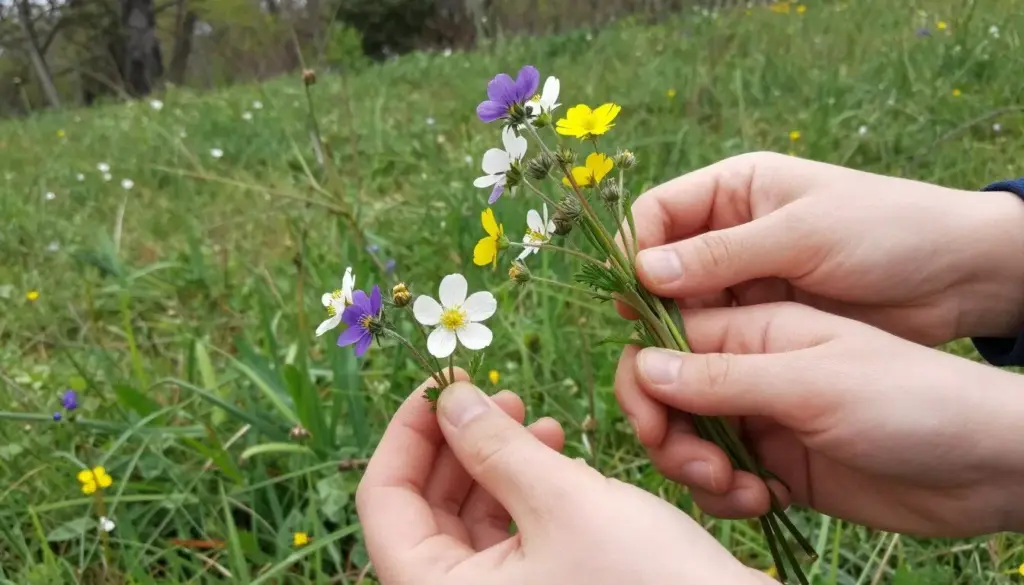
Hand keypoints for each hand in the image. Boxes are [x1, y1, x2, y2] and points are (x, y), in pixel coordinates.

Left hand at [356, 373, 772, 584]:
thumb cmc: (649, 582)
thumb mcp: (562, 502)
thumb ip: (494, 446)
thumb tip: (445, 398)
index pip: (384, 505)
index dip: (404, 436)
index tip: (438, 386)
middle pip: (425, 512)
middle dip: (458, 445)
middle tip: (498, 396)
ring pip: (470, 521)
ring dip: (496, 464)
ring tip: (539, 423)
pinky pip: (510, 539)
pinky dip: (526, 493)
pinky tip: (559, 458)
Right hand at [615, 302, 1023, 537]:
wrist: (988, 465)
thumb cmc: (911, 398)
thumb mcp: (814, 378)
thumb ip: (724, 374)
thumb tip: (642, 368)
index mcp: (757, 322)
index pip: (668, 334)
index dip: (644, 374)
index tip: (646, 418)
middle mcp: (752, 364)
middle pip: (668, 390)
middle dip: (665, 428)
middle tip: (691, 463)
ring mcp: (764, 412)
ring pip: (689, 435)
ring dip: (695, 465)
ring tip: (734, 488)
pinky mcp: (779, 460)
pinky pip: (722, 474)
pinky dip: (726, 492)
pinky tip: (762, 500)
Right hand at [622, 152, 1023, 344]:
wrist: (964, 276)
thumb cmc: (889, 231)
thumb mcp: (804, 235)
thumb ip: (723, 255)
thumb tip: (645, 273)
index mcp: (735, 192)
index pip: (658, 214)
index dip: (636, 251)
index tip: (631, 296)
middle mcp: (731, 237)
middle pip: (663, 272)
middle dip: (651, 310)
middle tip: (647, 353)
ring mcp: (748, 285)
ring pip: (685, 315)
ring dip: (676, 346)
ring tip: (673, 376)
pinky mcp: (766, 327)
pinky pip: (717, 345)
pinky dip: (705, 367)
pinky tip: (702, 389)